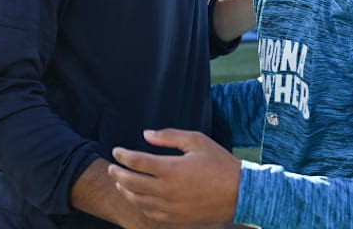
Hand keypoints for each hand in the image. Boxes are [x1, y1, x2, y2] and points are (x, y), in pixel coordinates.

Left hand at [109, 129, 241, 224]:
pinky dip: (139, 204)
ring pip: (137, 200)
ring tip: (120, 183)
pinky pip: (149, 213)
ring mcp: (170, 206)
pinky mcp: (175, 218)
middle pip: (131, 183)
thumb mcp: (198, 141)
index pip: (137, 161)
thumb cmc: (220, 163)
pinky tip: (139, 198)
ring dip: (125, 190)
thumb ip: (170, 136)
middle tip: (112, 167)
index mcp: (171, 168)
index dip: (123, 155)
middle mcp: (166, 189)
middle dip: (117, 174)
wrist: (240, 192)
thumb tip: (146, 134)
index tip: (117, 151)